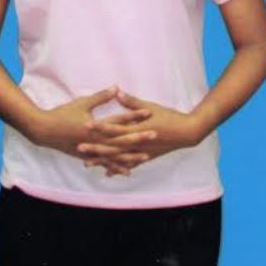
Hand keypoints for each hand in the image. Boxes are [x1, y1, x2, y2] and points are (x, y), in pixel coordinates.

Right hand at [29, 86, 153, 174]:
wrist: (44, 131)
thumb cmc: (63, 114)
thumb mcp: (82, 103)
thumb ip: (100, 97)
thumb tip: (116, 88)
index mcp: (95, 126)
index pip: (118, 120)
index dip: (134, 115)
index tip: (148, 112)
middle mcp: (95, 141)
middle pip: (121, 140)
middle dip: (139, 137)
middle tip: (155, 134)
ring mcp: (92, 151)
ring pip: (115, 156)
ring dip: (131, 156)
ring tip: (146, 157)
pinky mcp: (88, 157)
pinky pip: (105, 164)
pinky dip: (116, 167)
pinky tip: (127, 171)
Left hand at [78, 90, 203, 175]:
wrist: (186, 133)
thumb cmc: (169, 116)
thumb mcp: (150, 106)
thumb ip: (132, 102)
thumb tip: (117, 91)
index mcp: (137, 128)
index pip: (115, 127)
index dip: (100, 126)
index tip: (86, 124)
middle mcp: (137, 143)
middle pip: (112, 146)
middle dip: (95, 147)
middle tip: (79, 147)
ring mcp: (141, 152)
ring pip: (118, 158)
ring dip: (103, 160)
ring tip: (86, 163)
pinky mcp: (146, 157)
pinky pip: (129, 165)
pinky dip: (118, 168)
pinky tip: (107, 173)